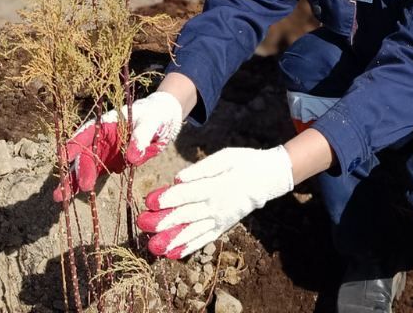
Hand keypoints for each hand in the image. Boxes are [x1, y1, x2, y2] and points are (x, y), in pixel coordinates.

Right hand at [53, 90, 183, 200]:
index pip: (88, 132)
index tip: (64, 155)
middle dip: (77, 171)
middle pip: (84, 154)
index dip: (75, 143)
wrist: (164, 120)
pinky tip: (72, 196)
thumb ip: (142, 137)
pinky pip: (96, 174)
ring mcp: (104, 151)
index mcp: (107, 123)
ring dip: (73, 181)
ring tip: (60, 197)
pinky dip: (85, 183)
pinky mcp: (110, 162)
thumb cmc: (156, 115)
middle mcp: (101, 137)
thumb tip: (132, 157)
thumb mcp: (151, 123)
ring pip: (85, 167)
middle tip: (77, 188)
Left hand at [137, 146, 293, 258]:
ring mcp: (220, 219)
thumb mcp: (226, 157)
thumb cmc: (244, 162)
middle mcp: (217, 206)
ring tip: (153, 247)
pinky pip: (204, 239)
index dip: (167, 198)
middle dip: (162, 221)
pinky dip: (189, 247)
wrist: (270, 178)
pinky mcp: (223, 227)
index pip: (187, 194)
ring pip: (193, 232)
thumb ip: (202, 168)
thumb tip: (178, 178)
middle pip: (186, 215)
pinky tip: (173, 254)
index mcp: (216, 186)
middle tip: (142, 225)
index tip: (149, 201)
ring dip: (172, 240)